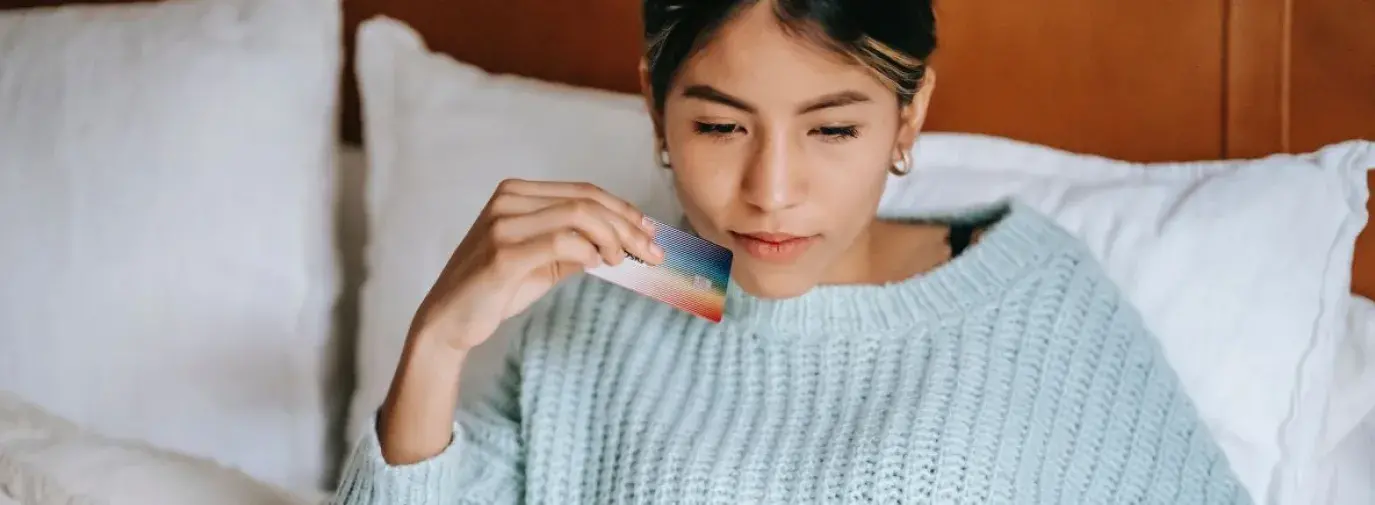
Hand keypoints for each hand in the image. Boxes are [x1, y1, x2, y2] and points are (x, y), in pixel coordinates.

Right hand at [407, 179, 664, 351]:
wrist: (447, 322)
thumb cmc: (493, 291)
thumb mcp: (542, 263)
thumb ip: (575, 247)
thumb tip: (622, 244)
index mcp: (516, 193)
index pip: (584, 191)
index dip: (624, 210)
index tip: (651, 233)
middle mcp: (508, 201)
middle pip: (587, 200)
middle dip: (629, 226)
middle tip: (653, 252)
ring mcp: (502, 224)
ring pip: (579, 215)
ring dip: (614, 238)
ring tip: (626, 261)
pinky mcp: (502, 254)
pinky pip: (561, 242)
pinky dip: (589, 251)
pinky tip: (600, 264)